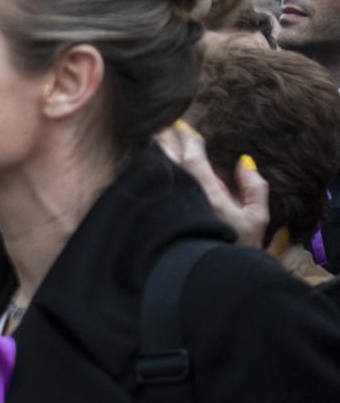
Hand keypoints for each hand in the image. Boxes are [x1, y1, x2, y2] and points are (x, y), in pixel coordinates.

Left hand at [156, 120, 268, 247]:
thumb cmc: (238, 248)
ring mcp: (169, 209)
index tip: (184, 127)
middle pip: (170, 163)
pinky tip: (145, 168)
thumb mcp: (257, 218)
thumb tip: (243, 161)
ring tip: (152, 140)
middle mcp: (185, 199)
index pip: (194, 161)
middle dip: (166, 142)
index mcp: (208, 196)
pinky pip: (151, 191)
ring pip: (158, 176)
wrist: (212, 278)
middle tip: (162, 125)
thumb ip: (254, 187)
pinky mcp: (158, 219)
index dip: (189, 142)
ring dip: (156, 157)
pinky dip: (148, 176)